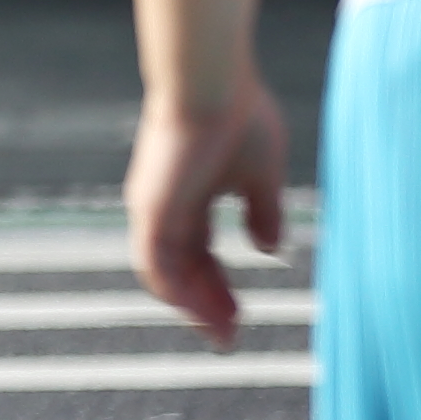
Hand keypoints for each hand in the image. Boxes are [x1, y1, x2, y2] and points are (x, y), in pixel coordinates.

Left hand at [125, 79, 290, 347]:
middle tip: (229, 338)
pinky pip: (154, 260)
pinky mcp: (149, 205)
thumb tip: (271, 250)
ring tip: (220, 333)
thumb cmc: (237, 115)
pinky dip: (174, 288)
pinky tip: (197, 311)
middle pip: (182, 270)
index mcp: (188, 198)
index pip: (199, 255)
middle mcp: (164, 206)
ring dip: (192, 305)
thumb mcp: (260, 176)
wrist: (211, 81)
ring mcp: (153, 207)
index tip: (240, 317)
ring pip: (165, 272)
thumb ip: (262, 212)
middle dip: (206, 305)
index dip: (218, 288)